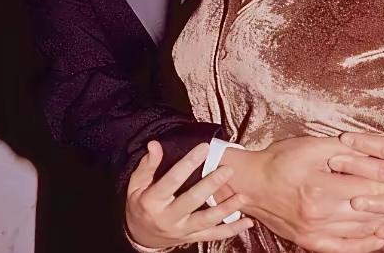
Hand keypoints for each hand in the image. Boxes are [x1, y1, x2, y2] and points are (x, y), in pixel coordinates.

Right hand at [125, 141, 252, 248]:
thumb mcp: (136, 184)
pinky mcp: (191, 238)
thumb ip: (148, 165)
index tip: (204, 147)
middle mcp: (168, 218)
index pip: (172, 180)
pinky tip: (247, 222)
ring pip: (206, 222)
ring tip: (242, 196)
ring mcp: (181, 231)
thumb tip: (155, 144)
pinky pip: (213, 236)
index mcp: (152, 201)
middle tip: (228, 170)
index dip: (188, 163)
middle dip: (211, 185)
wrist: (140, 236)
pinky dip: (231, 230)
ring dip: (226, 209)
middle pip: (192, 201)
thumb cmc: (140, 203)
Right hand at [222, 135, 383, 252]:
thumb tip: (375, 148)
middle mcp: (321, 216)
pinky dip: (368, 243)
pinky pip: (347, 248)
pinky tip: (381, 235)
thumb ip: (345, 149)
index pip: (370, 188)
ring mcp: (317, 234)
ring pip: (363, 232)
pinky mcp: (312, 244)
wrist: (251, 184)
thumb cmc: (279, 159)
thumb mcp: (312, 147)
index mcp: (321, 189)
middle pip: (371, 212)